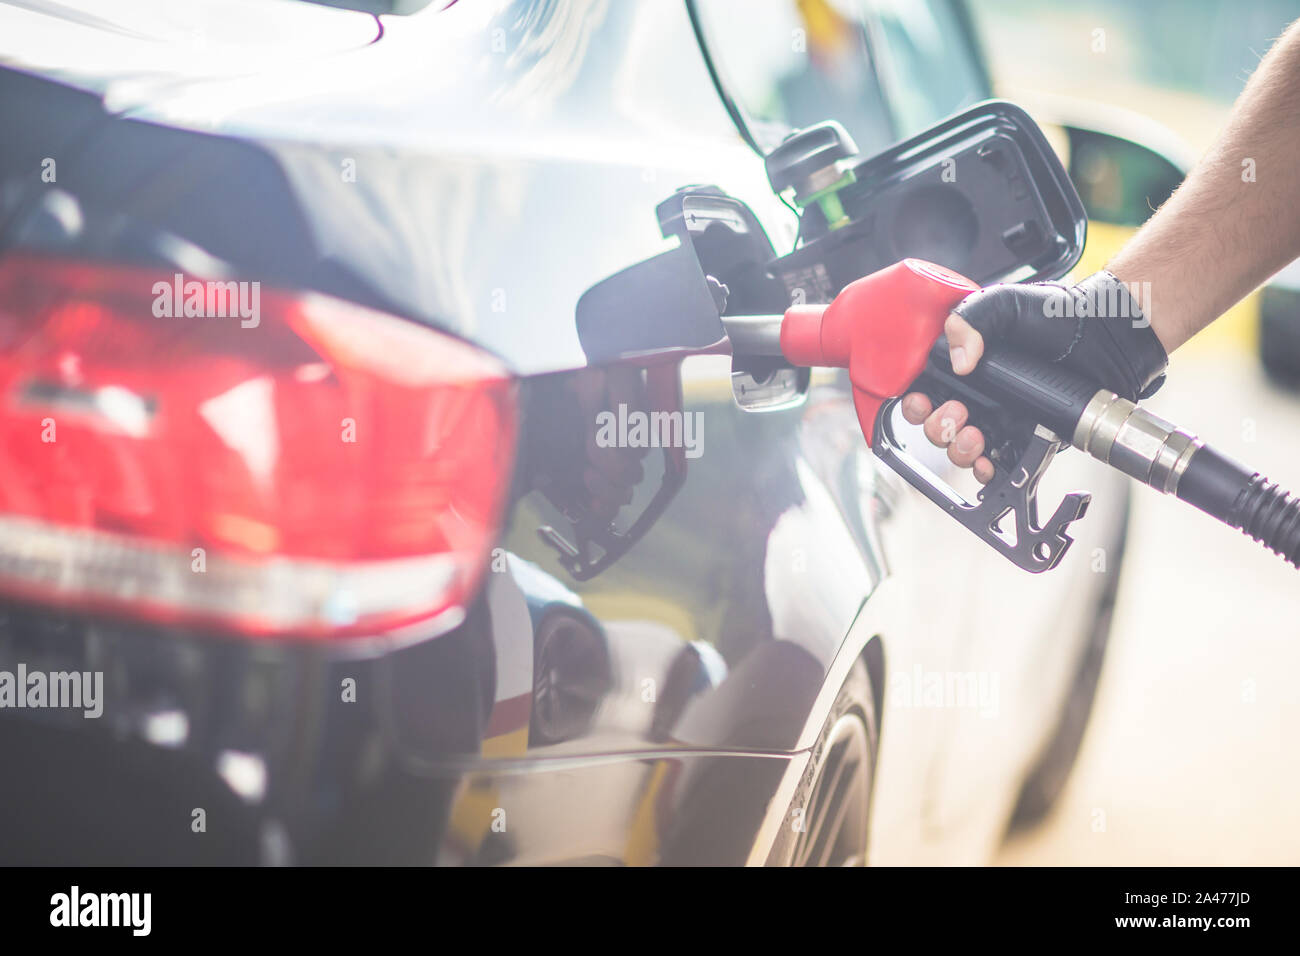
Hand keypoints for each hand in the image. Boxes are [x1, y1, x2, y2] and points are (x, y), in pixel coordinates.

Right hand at [901, 271, 1168, 482]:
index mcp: (962, 362)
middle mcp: (976, 392)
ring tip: (975, 437)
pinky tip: (987, 463)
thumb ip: (970, 320)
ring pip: (958, 448)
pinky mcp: (1023, 437)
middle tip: (958, 414)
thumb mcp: (1004, 304)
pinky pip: (995, 463)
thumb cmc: (1056, 316)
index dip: (915, 400)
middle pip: (935, 424)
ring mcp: (998, 417)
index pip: (923, 388)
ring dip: (957, 449)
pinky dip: (984, 470)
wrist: (1104, 336)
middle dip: (937, 426)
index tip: (922, 400)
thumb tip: (959, 362)